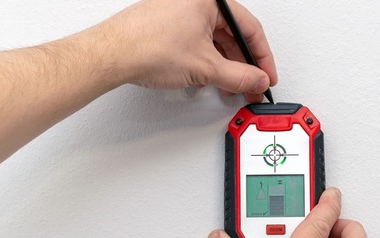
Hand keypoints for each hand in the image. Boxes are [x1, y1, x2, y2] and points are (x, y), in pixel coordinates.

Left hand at [104, 0, 276, 101]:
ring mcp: (180, 12)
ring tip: (232, 88)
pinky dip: (207, 62)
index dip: (263, 57)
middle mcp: (195, 0)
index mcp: (210, 0)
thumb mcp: (205, 67)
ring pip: (215, 41)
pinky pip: (198, 43)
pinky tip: (210, 80)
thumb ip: (239, 76)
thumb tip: (256, 80)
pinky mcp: (168, 25)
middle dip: (244, 65)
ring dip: (226, 67)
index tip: (267, 76)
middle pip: (232, 35)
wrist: (111, 54)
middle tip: (252, 86)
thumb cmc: (147, 46)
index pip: (250, 28)